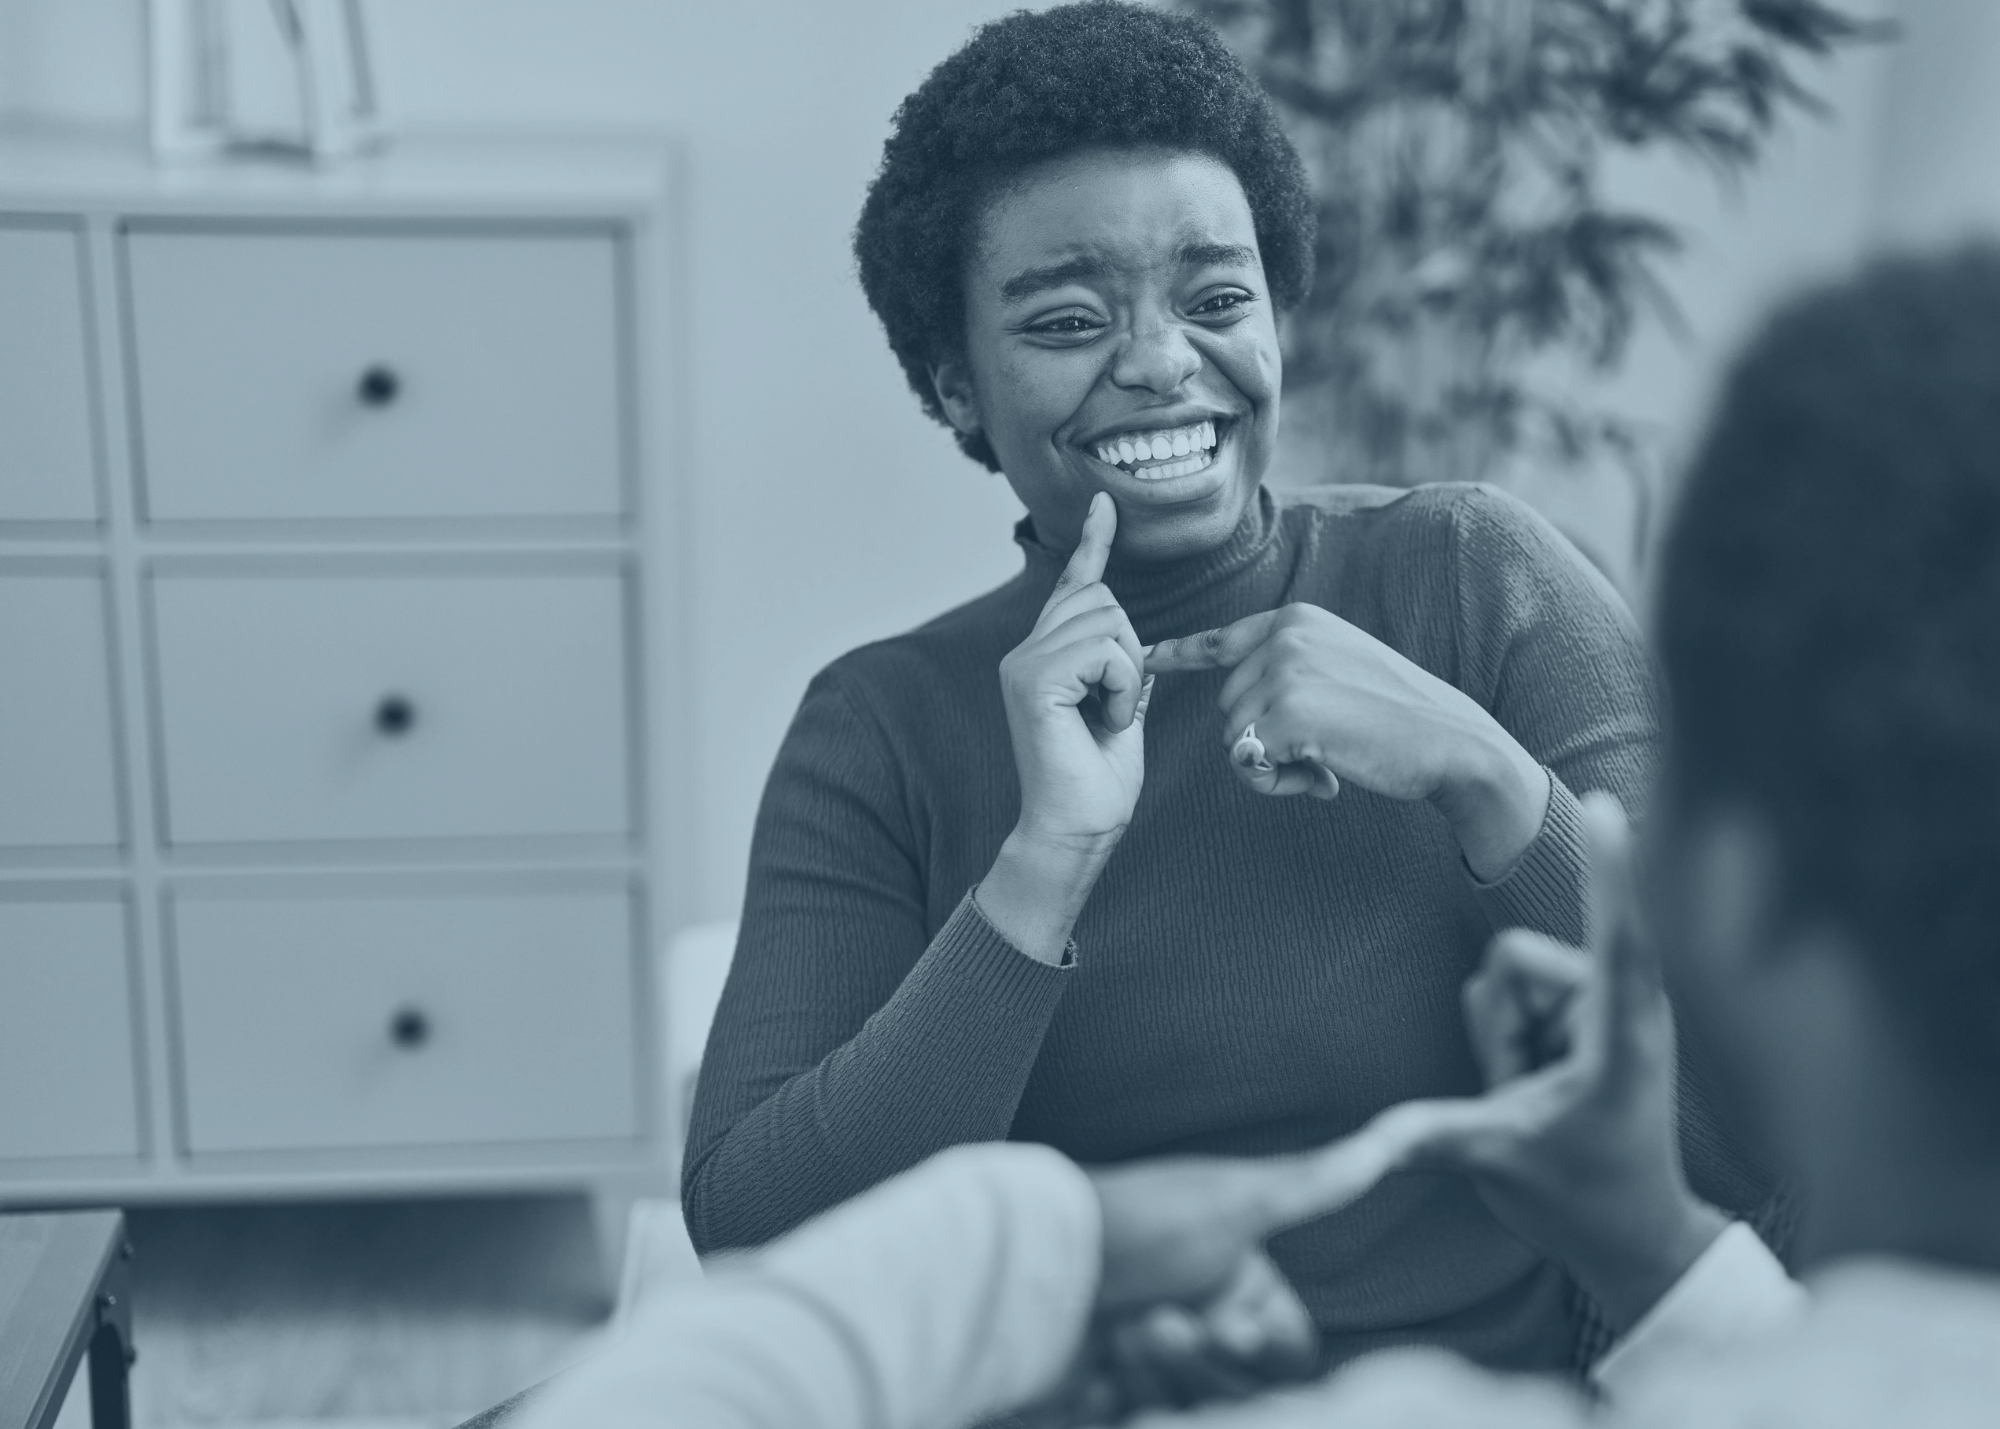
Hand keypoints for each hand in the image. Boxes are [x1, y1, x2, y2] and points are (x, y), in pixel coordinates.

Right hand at [979, 493, 1151, 961]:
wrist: (1077, 830)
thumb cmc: (1099, 781)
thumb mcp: (1119, 706)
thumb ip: (1115, 663)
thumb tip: (1126, 634)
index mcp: (1044, 653)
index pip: (1074, 584)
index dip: (1092, 542)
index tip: (1104, 503)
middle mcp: (1025, 651)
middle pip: (1103, 598)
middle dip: (1131, 650)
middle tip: (1116, 708)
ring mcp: (1023, 663)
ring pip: (1107, 621)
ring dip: (1127, 673)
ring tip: (1107, 718)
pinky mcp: (1031, 681)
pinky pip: (1103, 651)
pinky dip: (1120, 687)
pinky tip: (1103, 721)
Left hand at [1040, 1107, 1454, 1419]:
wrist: (1024, 1267)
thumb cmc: (1133, 1222)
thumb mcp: (1232, 1198)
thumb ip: (1315, 1184)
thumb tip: (1396, 1131)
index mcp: (1235, 1280)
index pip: (1288, 1351)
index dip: (1265, 1347)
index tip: (1230, 1324)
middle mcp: (1200, 1323)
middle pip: (1245, 1387)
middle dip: (1203, 1359)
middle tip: (1160, 1321)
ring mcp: (1154, 1367)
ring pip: (1196, 1406)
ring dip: (1161, 1374)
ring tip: (1122, 1331)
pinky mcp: (1111, 1400)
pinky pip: (1144, 1422)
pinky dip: (1124, 1399)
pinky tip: (1095, 1370)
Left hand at [1143, 603, 1548, 879]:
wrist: (1452, 743)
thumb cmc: (1400, 721)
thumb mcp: (1342, 672)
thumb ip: (1291, 678)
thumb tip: (1244, 727)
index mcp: (1297, 620)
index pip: (1221, 639)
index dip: (1178, 654)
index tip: (1146, 658)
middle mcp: (1286, 636)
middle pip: (1226, 705)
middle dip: (1262, 742)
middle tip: (1319, 752)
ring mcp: (1285, 670)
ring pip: (1233, 737)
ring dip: (1272, 766)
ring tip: (1327, 761)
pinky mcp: (1287, 712)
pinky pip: (1247, 762)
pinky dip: (1279, 783)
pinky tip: (1324, 778)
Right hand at [1375, 794, 1726, 1330]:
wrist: (1636, 1237)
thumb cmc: (1581, 1202)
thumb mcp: (1496, 1163)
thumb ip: (1428, 1137)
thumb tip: (1359, 1148)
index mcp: (1620, 1037)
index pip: (1613, 935)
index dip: (1603, 869)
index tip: (1604, 807)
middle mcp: (1626, 1004)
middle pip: (1513, 959)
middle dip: (1497, 1025)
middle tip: (1525, 1092)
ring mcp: (1612, 1002)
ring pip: (1510, 974)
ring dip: (1505, 1035)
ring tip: (1539, 1092)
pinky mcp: (1598, 1006)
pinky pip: (1520, 990)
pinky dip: (1514, 1036)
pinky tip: (1546, 1082)